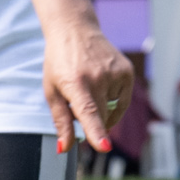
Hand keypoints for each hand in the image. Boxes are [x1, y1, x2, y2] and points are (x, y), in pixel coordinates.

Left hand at [46, 24, 135, 153]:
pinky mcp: (127, 71)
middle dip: (90, 120)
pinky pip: (122, 101)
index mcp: (75, 83)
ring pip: (112, 111)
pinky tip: (102, 85)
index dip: (96, 131)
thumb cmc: (59, 63)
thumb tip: (64, 149)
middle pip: (100, 117)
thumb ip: (60, 122)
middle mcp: (98, 77)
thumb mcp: (52, 92)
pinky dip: (112, 100)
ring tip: (89, 86)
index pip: (88, 112)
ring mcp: (116, 73)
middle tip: (77, 101)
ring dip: (101, 108)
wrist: (74, 30)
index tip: (104, 147)